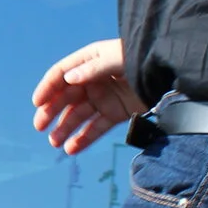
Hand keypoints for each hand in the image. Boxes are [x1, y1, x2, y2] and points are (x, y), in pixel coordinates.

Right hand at [31, 38, 143, 155]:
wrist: (170, 72)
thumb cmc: (142, 58)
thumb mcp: (118, 58)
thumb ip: (94, 68)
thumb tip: (69, 80)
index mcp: (88, 61)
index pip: (61, 74)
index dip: (48, 88)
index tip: (37, 103)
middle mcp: (91, 80)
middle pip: (66, 98)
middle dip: (51, 112)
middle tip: (40, 127)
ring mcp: (103, 98)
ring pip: (78, 116)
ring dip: (65, 129)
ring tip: (54, 143)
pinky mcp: (115, 113)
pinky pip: (95, 128)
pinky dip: (84, 139)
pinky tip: (72, 149)